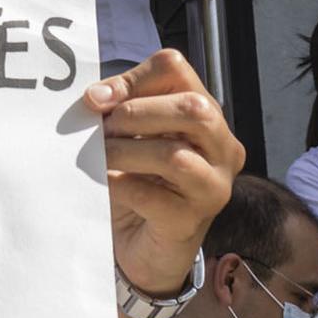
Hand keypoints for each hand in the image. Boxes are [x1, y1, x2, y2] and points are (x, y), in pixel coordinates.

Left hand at [83, 50, 245, 303]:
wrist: (145, 247)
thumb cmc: (139, 183)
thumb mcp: (131, 138)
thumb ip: (118, 111)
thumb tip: (95, 97)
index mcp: (207, 116)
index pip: (177, 70)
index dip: (133, 78)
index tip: (97, 99)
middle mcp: (222, 148)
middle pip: (193, 108)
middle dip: (136, 113)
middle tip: (102, 130)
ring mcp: (214, 187)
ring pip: (175, 156)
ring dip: (125, 151)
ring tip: (99, 157)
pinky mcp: (193, 221)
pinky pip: (153, 197)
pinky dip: (121, 186)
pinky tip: (105, 185)